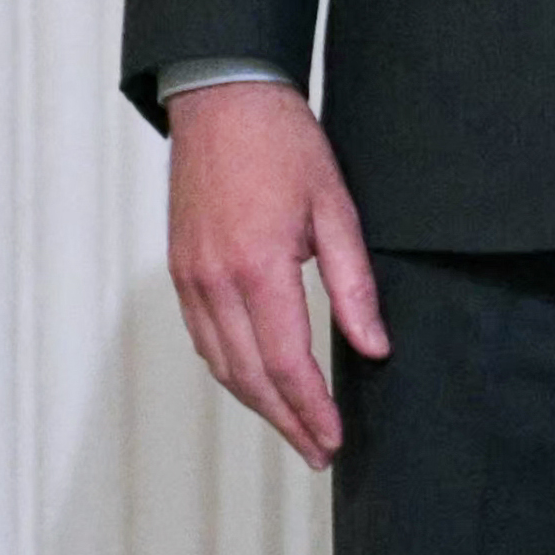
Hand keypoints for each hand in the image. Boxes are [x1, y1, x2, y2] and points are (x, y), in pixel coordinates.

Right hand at [162, 83, 389, 464]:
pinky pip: (203, 337)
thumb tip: (374, 347)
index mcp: (256, 268)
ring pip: (220, 362)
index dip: (311, 408)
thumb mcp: (337, 209)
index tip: (334, 440)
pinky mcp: (180, 270)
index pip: (285, 362)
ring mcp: (189, 277)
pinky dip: (230, 370)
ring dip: (256, 403)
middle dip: (285, 421)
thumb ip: (355, 285)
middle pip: (248, 375)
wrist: (222, 101)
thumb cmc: (285, 147)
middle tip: (319, 453)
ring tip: (295, 431)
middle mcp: (213, 281)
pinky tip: (257, 384)